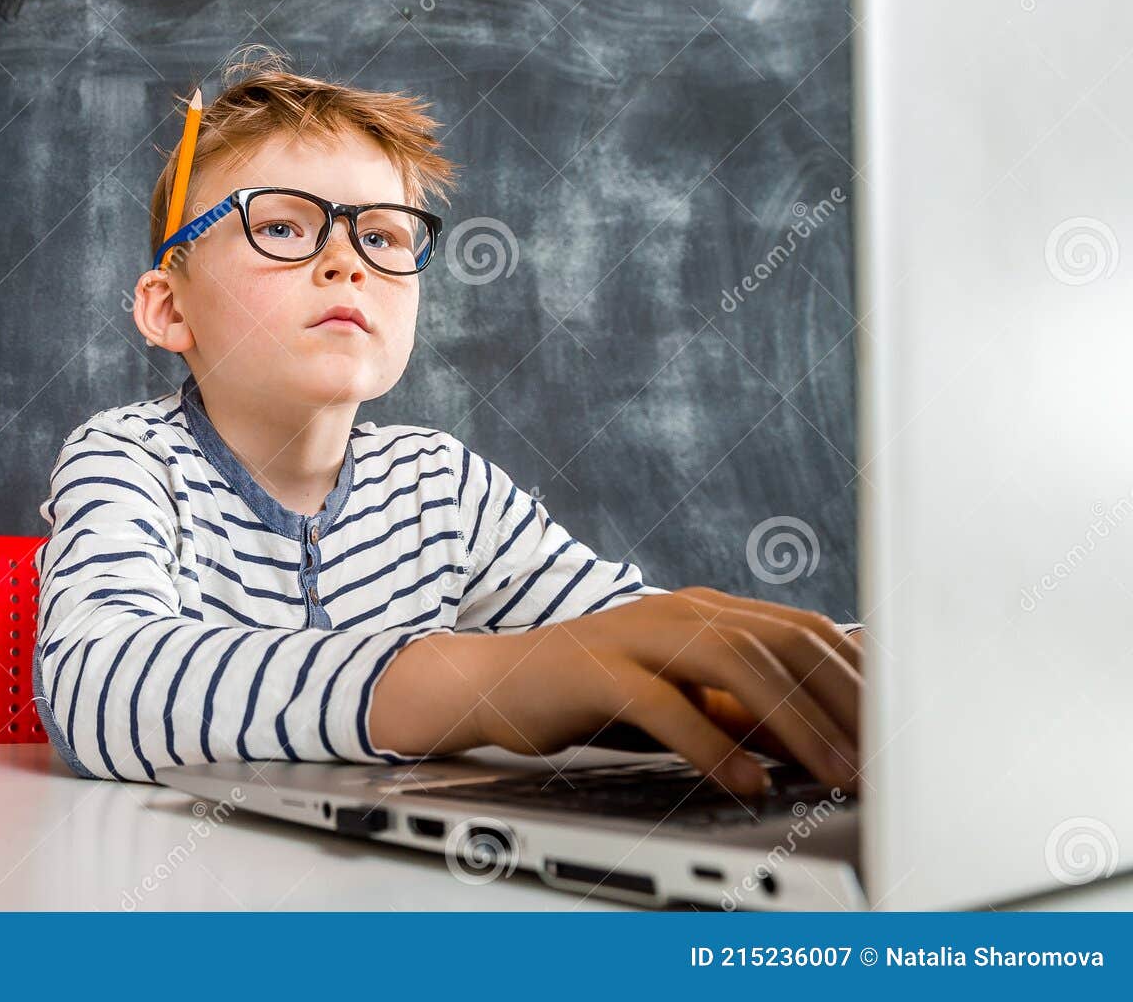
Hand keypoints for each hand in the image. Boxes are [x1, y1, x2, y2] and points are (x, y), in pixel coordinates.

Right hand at [466, 586, 862, 796]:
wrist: (493, 682)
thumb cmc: (593, 693)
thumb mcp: (683, 696)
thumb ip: (744, 708)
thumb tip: (827, 740)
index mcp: (709, 610)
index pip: (805, 630)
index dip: (860, 678)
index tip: (900, 731)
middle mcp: (681, 610)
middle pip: (784, 640)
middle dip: (843, 704)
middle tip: (880, 764)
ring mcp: (637, 634)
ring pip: (737, 664)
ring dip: (796, 724)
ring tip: (832, 775)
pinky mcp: (596, 669)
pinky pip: (666, 704)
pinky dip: (713, 745)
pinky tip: (744, 782)